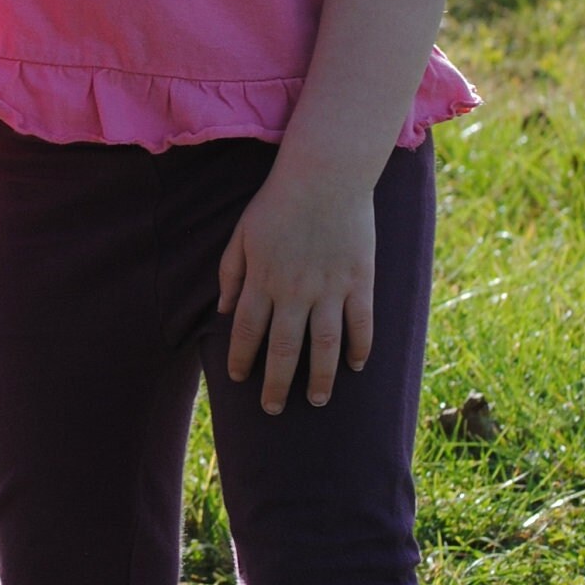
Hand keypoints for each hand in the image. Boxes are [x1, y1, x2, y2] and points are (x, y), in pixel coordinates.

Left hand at [216, 160, 374, 413]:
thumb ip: (230, 273)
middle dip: (276, 384)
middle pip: (283, 350)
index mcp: (262, 280)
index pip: (247, 332)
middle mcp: (294, 291)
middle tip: (273, 410)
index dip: (242, 358)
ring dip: (319, 379)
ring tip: (317, 401)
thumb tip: (223, 310)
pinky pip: (361, 324)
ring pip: (324, 347)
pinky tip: (355, 366)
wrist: (325, 175)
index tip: (239, 378)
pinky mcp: (360, 281)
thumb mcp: (242, 234)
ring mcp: (330, 289)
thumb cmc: (278, 202)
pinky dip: (360, 348)